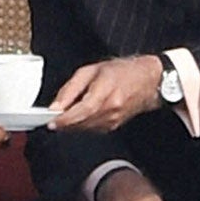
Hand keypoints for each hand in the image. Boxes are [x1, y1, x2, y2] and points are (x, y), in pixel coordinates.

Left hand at [48, 54, 162, 133]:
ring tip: (63, 117)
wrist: (148, 81)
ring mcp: (114, 119)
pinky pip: (92, 129)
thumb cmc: (122, 72)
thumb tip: (55, 106)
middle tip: (51, 120)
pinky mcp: (114, 126)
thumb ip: (71, 89)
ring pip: (85, 128)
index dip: (64, 119)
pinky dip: (82, 125)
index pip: (82, 111)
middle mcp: (111, 108)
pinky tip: (78, 117)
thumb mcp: (91, 70)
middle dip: (64, 123)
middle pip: (81, 122)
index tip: (51, 122)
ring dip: (71, 125)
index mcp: (105, 91)